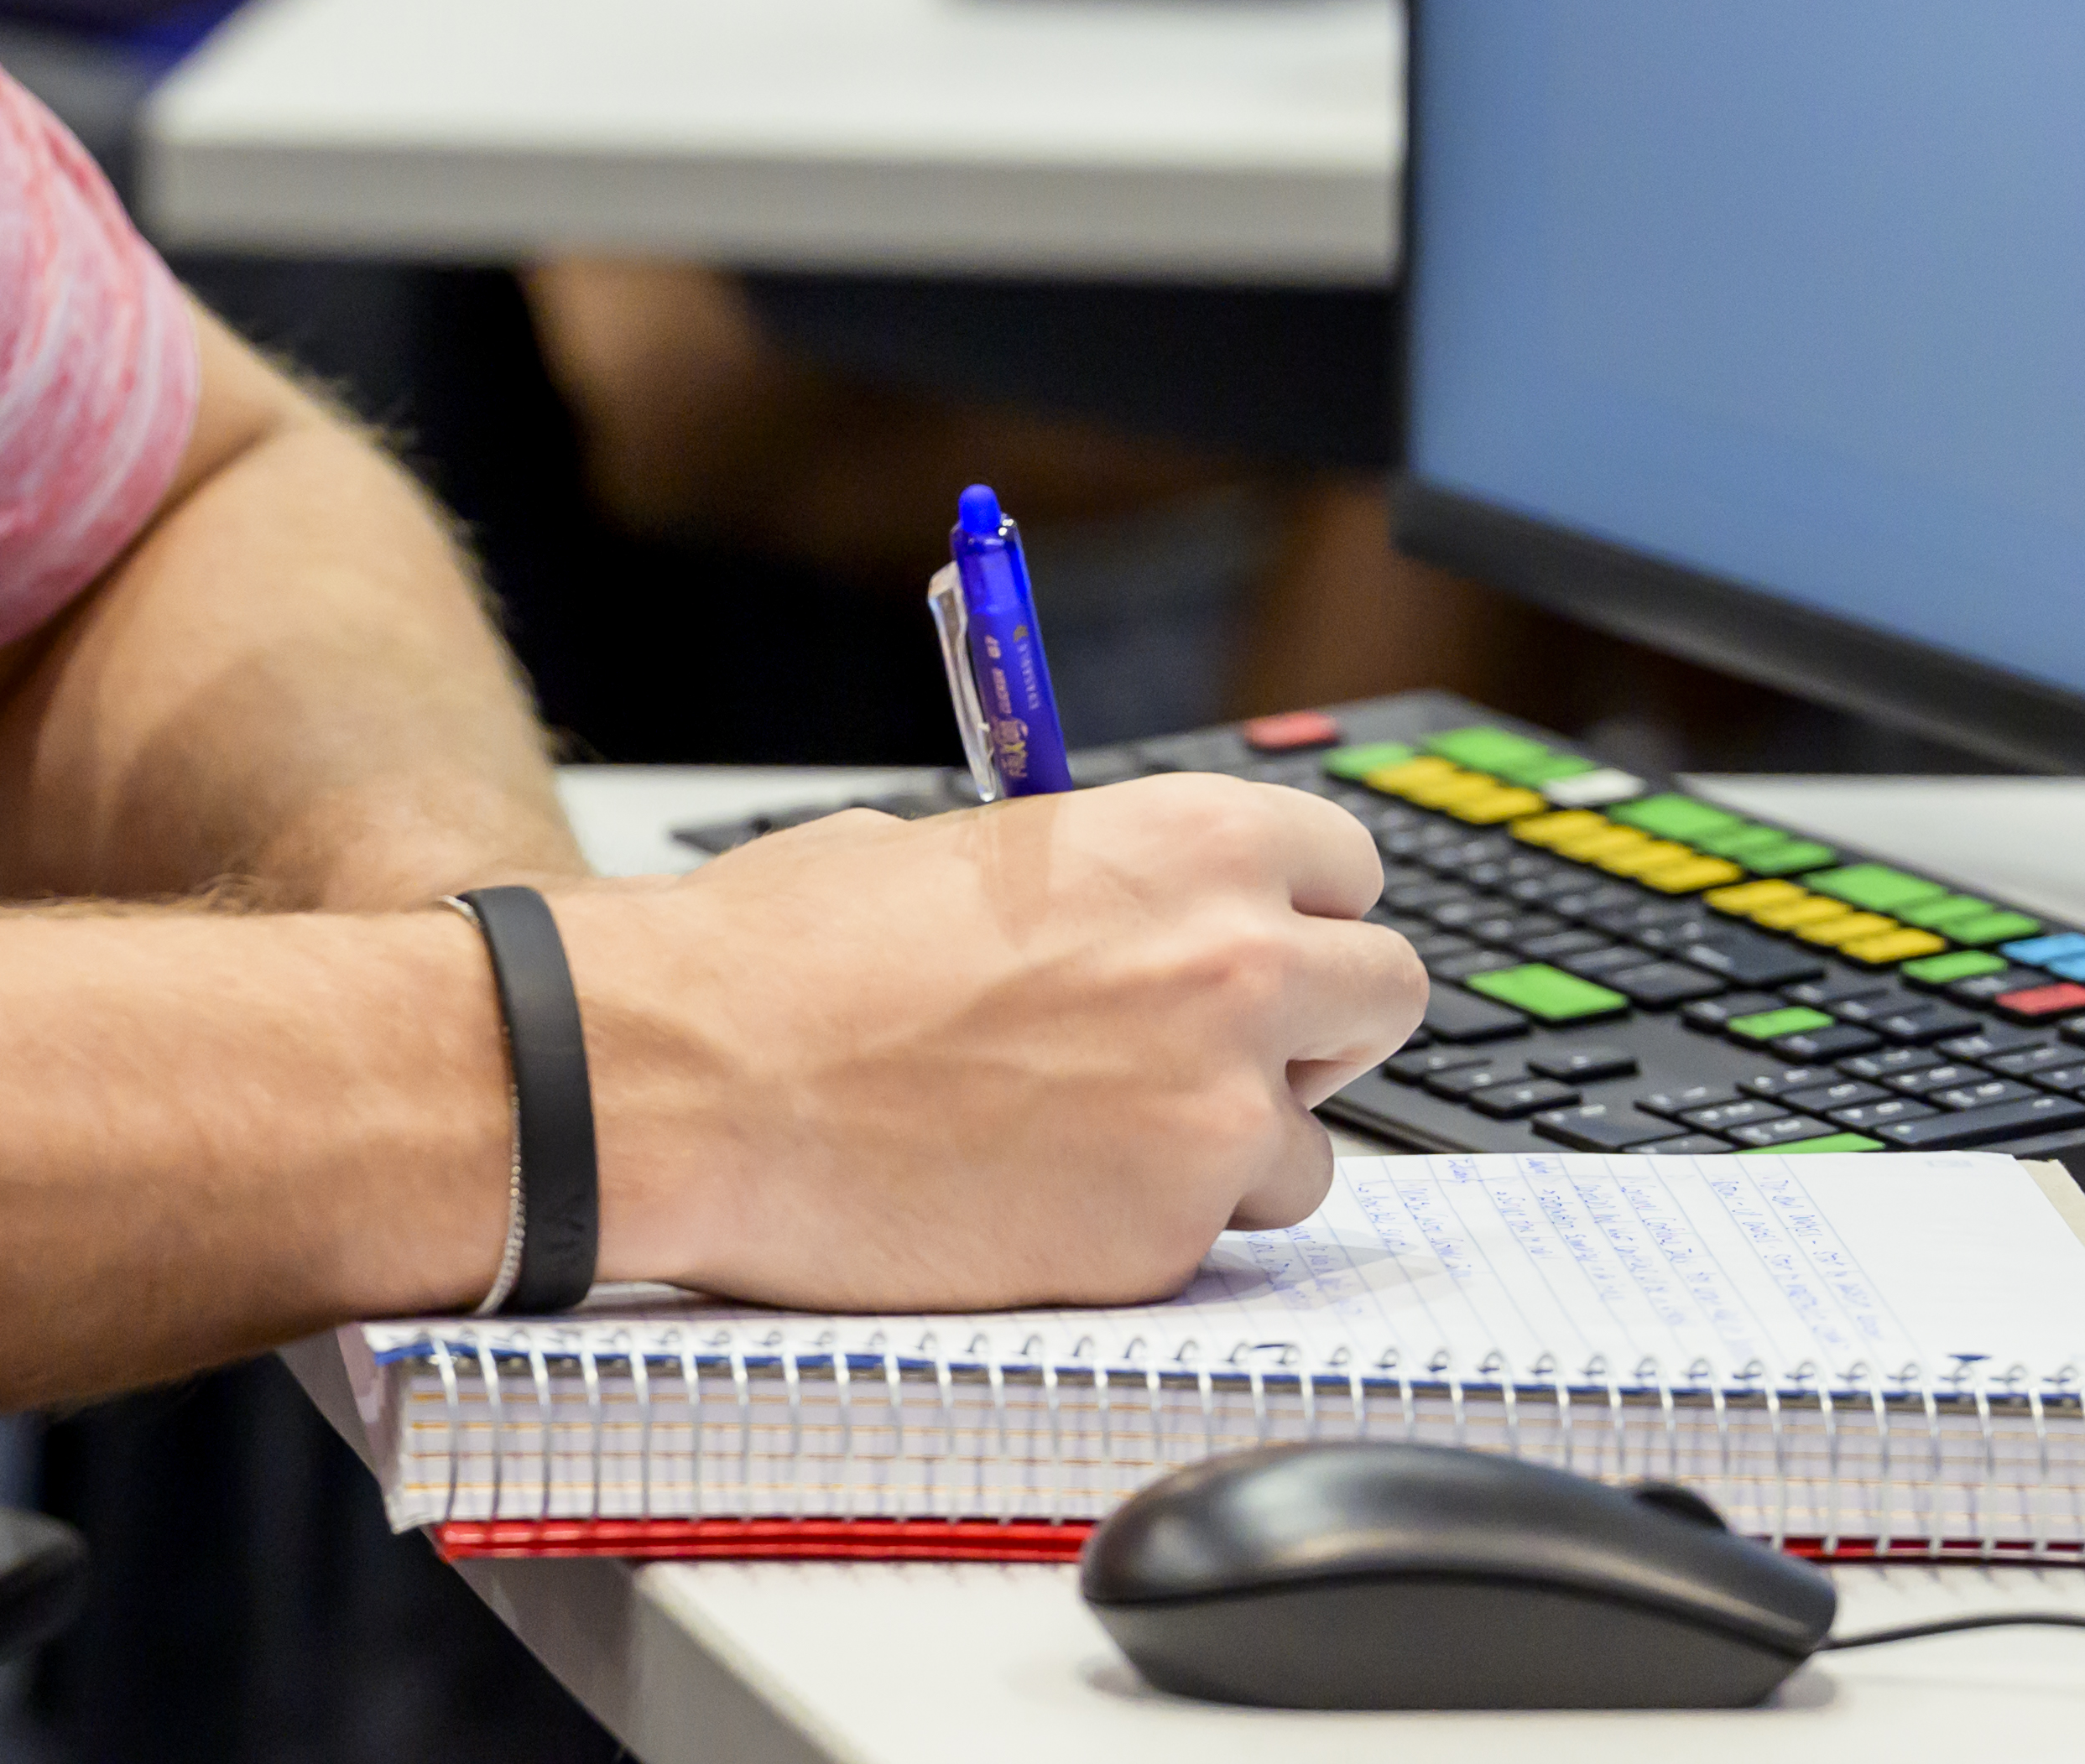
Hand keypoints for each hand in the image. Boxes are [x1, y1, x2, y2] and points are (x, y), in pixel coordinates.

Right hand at [565, 776, 1417, 1310]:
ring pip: (1311, 1153)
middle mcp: (1239, 964)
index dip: (1298, 915)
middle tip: (1211, 1052)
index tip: (1256, 948)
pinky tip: (1037, 1204)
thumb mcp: (977, 851)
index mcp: (1196, 839)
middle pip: (1384, 997)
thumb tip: (1135, 916)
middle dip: (1311, 1029)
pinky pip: (1208, 1244)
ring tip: (1093, 1145)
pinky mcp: (1162, 1239)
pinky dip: (1143, 1237)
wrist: (700, 1080)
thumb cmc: (796, 954)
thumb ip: (1105, 885)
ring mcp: (1213, 1113)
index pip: (1352, 873)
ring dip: (1232, 1154)